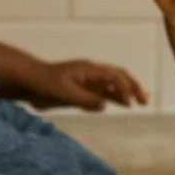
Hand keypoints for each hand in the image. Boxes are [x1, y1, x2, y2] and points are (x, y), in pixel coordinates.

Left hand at [22, 58, 151, 111]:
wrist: (29, 81)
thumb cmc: (44, 84)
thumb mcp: (63, 94)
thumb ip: (84, 100)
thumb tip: (104, 105)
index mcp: (88, 69)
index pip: (113, 77)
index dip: (123, 89)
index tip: (128, 103)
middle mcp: (92, 73)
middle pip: (119, 76)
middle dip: (134, 87)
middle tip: (145, 99)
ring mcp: (89, 81)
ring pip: (115, 84)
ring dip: (129, 91)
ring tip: (143, 101)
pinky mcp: (84, 90)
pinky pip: (105, 92)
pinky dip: (117, 97)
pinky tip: (125, 104)